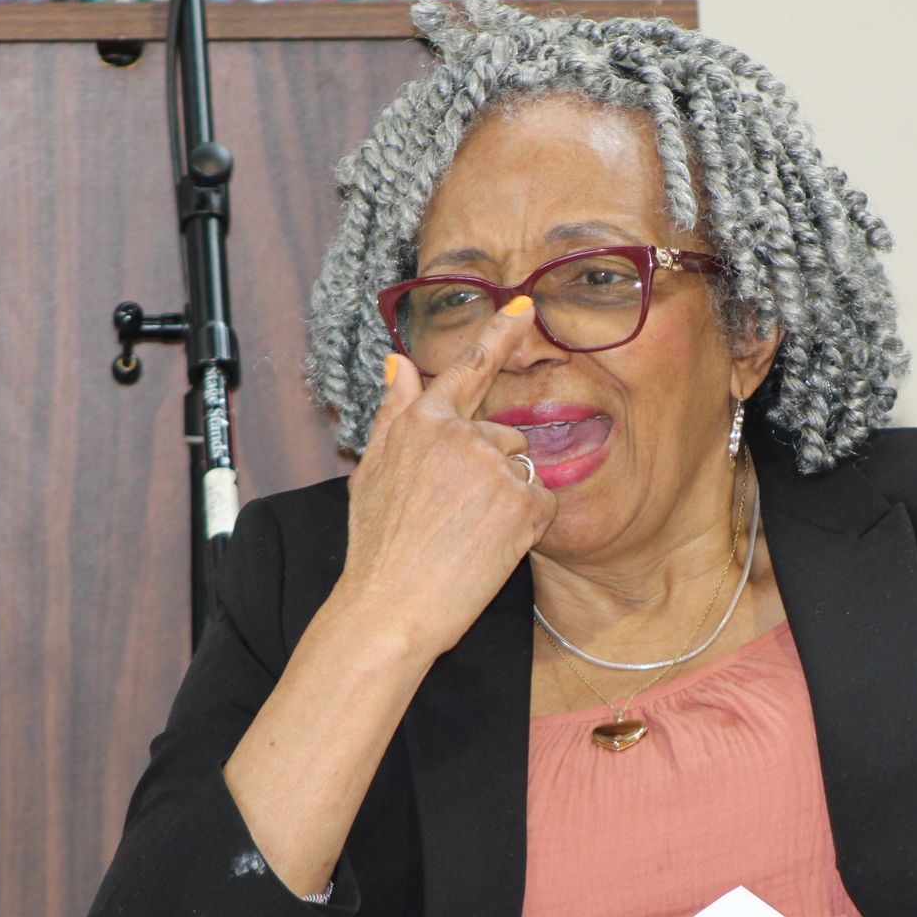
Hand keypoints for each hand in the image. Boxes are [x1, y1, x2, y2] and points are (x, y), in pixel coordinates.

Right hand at [332, 299, 556, 656]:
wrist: (390, 607)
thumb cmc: (377, 546)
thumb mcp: (372, 471)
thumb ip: (394, 413)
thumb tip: (399, 362)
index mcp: (422, 423)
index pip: (468, 369)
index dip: (500, 335)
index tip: (526, 309)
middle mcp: (460, 435)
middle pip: (504, 434)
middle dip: (491, 469)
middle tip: (455, 517)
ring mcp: (494, 466)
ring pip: (523, 469)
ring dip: (508, 498)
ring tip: (466, 535)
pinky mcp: (522, 501)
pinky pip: (543, 502)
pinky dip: (527, 525)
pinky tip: (491, 547)